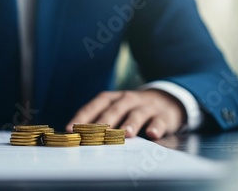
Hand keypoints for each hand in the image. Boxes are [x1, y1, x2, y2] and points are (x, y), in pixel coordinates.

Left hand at [65, 90, 185, 139]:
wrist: (166, 101)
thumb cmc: (131, 111)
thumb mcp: (116, 111)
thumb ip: (99, 122)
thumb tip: (76, 137)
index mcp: (113, 99)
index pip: (96, 105)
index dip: (83, 116)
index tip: (71, 129)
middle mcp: (128, 99)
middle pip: (114, 109)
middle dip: (104, 121)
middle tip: (95, 133)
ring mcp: (147, 106)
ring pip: (137, 113)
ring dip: (130, 123)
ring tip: (126, 134)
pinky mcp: (164, 115)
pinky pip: (160, 120)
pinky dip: (157, 127)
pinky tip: (153, 135)